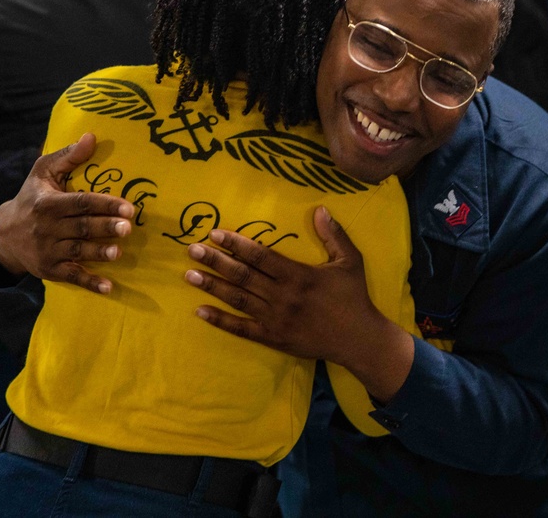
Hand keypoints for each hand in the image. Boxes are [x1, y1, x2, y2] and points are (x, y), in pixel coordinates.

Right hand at [0, 133, 134, 293]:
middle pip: (82, 228)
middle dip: (105, 228)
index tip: (129, 207)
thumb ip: (68, 156)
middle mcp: (48, 228)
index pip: (81, 203)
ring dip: (99, 253)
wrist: (4, 234)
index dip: (105, 204)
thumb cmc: (33, 198)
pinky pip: (72, 277)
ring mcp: (49, 251)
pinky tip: (109, 287)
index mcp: (49, 203)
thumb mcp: (44, 172)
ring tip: (119, 252)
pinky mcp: (50, 269)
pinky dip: (90, 282)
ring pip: (78, 252)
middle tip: (129, 227)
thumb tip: (92, 137)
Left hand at [186, 206, 413, 401]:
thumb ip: (333, 235)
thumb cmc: (353, 297)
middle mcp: (283, 296)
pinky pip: (241, 328)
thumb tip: (320, 209)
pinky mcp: (272, 338)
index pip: (261, 255)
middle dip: (215, 261)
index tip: (215, 234)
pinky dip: (219, 320)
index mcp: (299, 275)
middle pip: (243, 275)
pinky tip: (200, 311)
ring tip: (189, 275)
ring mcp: (275, 318)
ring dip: (212, 286)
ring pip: (237, 299)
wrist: (358, 339)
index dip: (236, 244)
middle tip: (192, 249)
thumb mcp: (350, 261)